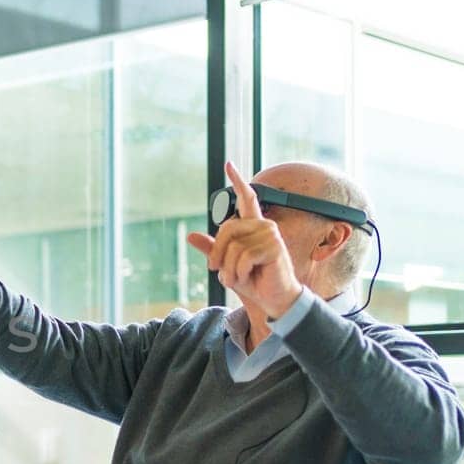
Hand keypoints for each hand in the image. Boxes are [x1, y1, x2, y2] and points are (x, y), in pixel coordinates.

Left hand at [185, 161, 302, 316]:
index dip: (238, 181)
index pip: (247, 199)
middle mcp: (263, 226)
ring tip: (240, 277)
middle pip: (225, 230)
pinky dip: (239, 273)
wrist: (273, 299)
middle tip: (220, 272)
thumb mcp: (227, 265)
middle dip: (217, 255)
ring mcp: (270, 234)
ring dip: (230, 269)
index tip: (229, 164)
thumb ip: (212, 249)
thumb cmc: (252, 281)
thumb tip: (190, 235)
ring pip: (233, 248)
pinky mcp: (274, 248)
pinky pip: (243, 258)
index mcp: (253, 227)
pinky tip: (250, 277)